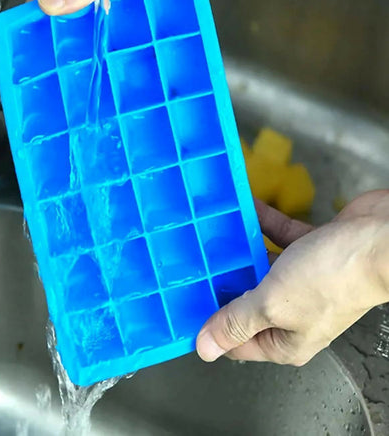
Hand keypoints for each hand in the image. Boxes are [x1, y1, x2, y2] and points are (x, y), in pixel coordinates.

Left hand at [196, 191, 388, 365]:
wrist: (381, 237)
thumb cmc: (333, 277)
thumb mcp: (273, 304)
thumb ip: (237, 322)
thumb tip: (204, 348)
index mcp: (285, 339)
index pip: (237, 342)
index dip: (211, 327)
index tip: (186, 306)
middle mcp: (293, 314)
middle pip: (246, 303)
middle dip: (222, 284)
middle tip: (194, 265)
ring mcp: (303, 282)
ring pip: (261, 269)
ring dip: (241, 253)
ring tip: (212, 236)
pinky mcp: (311, 251)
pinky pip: (278, 238)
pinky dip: (262, 225)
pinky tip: (245, 209)